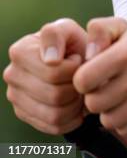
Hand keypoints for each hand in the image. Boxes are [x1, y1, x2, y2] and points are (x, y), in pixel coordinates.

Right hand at [3, 19, 86, 133]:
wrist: (77, 63)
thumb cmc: (74, 44)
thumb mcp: (70, 30)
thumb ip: (58, 34)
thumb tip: (50, 60)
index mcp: (20, 50)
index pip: (54, 72)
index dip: (74, 68)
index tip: (76, 58)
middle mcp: (12, 74)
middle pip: (55, 95)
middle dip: (77, 88)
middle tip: (83, 77)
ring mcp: (15, 97)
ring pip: (54, 114)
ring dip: (76, 104)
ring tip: (81, 89)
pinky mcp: (24, 114)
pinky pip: (53, 126)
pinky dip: (72, 118)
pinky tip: (76, 103)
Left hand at [73, 17, 126, 136]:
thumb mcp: (124, 31)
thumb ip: (99, 31)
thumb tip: (87, 54)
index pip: (82, 80)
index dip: (84, 80)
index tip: (95, 76)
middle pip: (93, 104)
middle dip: (97, 97)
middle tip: (110, 88)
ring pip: (107, 120)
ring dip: (111, 111)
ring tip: (123, 97)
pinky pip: (123, 129)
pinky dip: (126, 121)